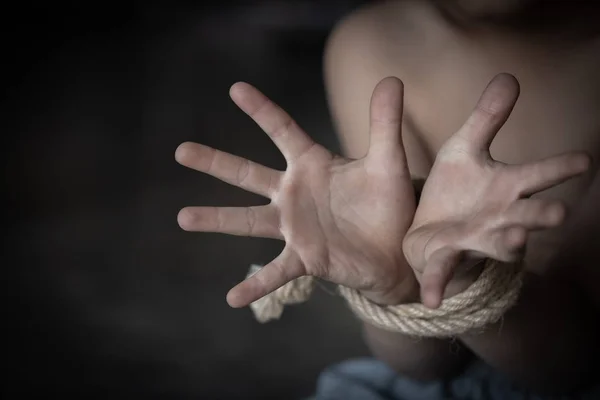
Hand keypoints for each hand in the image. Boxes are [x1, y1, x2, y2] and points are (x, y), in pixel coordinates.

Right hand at [176, 77, 417, 306]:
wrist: (398, 249)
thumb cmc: (390, 203)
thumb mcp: (388, 162)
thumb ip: (385, 124)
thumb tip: (391, 79)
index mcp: (313, 164)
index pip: (282, 131)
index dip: (261, 109)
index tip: (236, 88)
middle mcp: (294, 193)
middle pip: (247, 173)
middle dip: (215, 162)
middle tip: (181, 151)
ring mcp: (294, 226)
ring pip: (248, 220)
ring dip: (216, 219)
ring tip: (183, 217)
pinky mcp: (304, 257)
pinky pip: (275, 271)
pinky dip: (255, 284)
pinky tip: (232, 298)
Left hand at [402, 73, 590, 307]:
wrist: (430, 229)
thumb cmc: (455, 189)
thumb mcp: (464, 148)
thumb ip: (487, 118)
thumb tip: (509, 76)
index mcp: (505, 188)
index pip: (536, 175)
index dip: (558, 168)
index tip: (584, 160)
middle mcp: (499, 218)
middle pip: (526, 215)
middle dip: (540, 215)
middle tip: (558, 212)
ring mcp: (474, 241)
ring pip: (495, 244)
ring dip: (506, 244)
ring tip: (516, 241)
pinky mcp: (445, 258)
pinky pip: (442, 273)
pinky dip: (438, 285)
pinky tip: (431, 299)